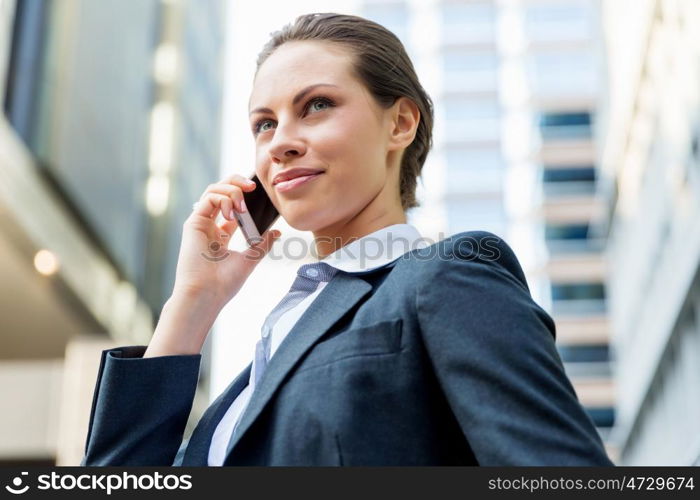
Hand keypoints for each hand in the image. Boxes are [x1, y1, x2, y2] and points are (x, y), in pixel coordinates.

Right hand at [172, 174, 280, 307]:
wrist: (207, 294)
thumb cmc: (224, 283)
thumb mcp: (250, 259)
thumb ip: (262, 244)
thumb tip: (277, 233)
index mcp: (221, 235)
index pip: (232, 205)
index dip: (244, 195)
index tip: (259, 193)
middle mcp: (209, 226)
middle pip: (220, 192)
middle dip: (236, 183)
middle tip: (253, 186)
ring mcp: (201, 223)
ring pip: (213, 190)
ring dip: (232, 190)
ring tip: (243, 205)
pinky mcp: (193, 223)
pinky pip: (208, 198)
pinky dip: (224, 199)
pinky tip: (233, 214)